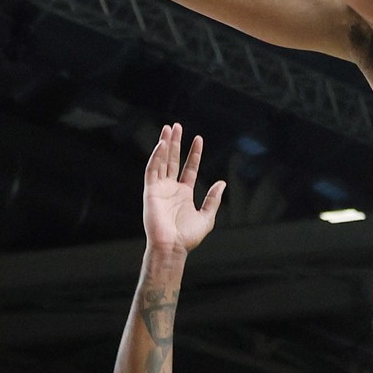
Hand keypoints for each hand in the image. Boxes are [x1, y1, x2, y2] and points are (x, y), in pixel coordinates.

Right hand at [142, 124, 224, 252]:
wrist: (172, 246)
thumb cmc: (188, 237)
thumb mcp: (207, 217)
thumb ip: (213, 199)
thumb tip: (222, 183)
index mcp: (184, 193)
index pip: (188, 168)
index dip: (193, 153)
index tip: (198, 139)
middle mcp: (171, 188)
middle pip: (173, 160)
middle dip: (175, 143)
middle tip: (176, 126)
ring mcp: (160, 188)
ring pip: (162, 161)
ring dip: (165, 145)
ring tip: (169, 128)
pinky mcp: (150, 191)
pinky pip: (152, 170)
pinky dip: (156, 157)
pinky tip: (162, 144)